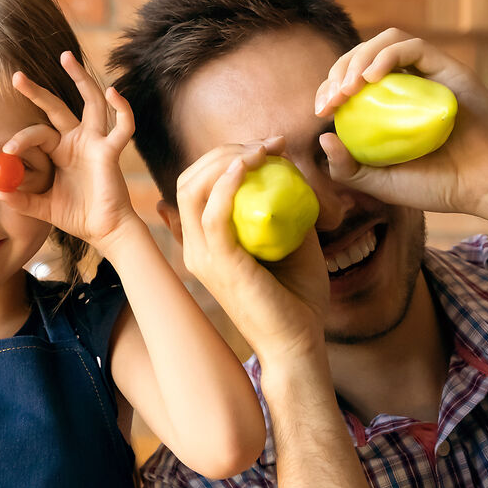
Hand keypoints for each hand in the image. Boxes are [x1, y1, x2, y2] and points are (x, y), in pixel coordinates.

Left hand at [0, 52, 139, 250]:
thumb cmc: (78, 218)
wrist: (105, 232)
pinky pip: (122, 127)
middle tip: (17, 76)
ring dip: (81, 78)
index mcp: (61, 152)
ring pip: (90, 102)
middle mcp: (78, 141)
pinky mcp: (111, 152)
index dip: (22, 138)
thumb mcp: (44, 208)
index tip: (6, 151)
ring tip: (66, 57)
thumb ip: (22, 200)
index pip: (38, 133)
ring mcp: (96, 143)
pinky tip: (113, 93)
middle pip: (57, 106)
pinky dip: (122, 109)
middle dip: (37, 91)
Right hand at [177, 139, 329, 363]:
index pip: (196, 186)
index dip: (225, 155)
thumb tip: (284, 172)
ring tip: (261, 150)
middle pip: (189, 180)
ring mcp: (204, 257)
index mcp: (206, 244)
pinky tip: (250, 165)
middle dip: (224, 150)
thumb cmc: (297, 297)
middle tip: (267, 145)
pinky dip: (227, 183)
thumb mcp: (291, 241)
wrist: (299, 342)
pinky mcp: (220, 265)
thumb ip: (281, 208)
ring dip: (225, 159)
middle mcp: (196, 249)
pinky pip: (212, 214)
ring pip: (192, 190)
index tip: (268, 145)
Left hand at [314, 28, 487, 218]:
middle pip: (362, 56)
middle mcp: (404, 85)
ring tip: (348, 88)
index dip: (329, 88)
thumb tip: (322, 137)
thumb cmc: (434, 186)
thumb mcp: (379, 183)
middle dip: (338, 71)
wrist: (484, 185)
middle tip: (331, 100)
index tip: (322, 111)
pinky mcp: (446, 67)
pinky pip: (412, 47)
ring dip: (359, 58)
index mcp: (386, 106)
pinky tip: (371, 78)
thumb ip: (348, 167)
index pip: (349, 82)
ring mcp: (426, 74)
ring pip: (386, 41)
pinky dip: (386, 55)